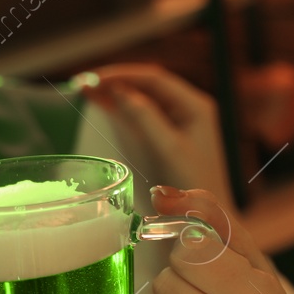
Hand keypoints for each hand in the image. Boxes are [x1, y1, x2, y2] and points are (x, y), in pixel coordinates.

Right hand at [74, 64, 230, 197]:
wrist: (210, 218)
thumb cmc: (196, 186)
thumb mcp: (169, 148)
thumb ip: (145, 118)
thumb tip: (119, 92)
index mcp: (196, 106)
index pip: (154, 79)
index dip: (123, 75)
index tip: (96, 78)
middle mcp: (189, 109)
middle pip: (147, 86)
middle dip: (115, 82)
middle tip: (84, 82)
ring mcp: (180, 123)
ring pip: (142, 100)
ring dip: (115, 94)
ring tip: (85, 89)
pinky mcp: (170, 137)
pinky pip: (142, 116)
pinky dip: (122, 110)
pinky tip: (102, 104)